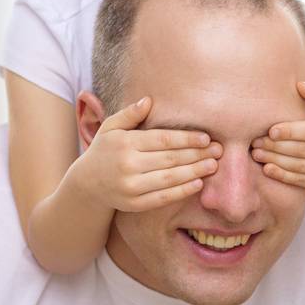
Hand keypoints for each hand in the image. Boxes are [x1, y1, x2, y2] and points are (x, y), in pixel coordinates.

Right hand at [73, 96, 220, 210]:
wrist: (86, 185)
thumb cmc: (104, 151)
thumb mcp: (110, 128)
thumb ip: (129, 114)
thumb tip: (148, 100)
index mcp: (124, 143)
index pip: (162, 140)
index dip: (186, 138)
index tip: (206, 137)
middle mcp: (127, 165)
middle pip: (170, 159)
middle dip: (197, 154)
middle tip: (219, 150)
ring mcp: (130, 186)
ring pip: (169, 178)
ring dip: (195, 172)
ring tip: (213, 165)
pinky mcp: (134, 204)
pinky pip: (163, 197)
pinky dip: (182, 191)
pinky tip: (198, 184)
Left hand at [250, 81, 304, 189]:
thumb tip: (301, 85)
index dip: (291, 131)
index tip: (270, 130)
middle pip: (304, 150)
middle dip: (277, 147)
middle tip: (256, 142)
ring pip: (301, 167)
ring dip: (276, 161)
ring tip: (257, 154)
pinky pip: (302, 181)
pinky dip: (283, 176)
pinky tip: (267, 168)